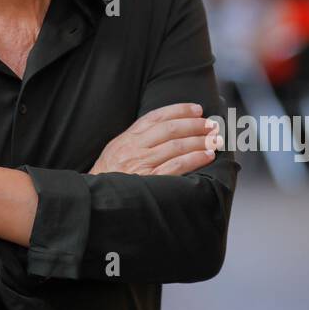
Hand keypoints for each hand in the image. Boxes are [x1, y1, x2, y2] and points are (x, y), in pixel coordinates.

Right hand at [88, 103, 222, 176]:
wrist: (93, 200)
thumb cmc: (108, 177)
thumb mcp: (115, 151)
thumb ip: (135, 140)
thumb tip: (163, 129)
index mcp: (127, 139)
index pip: (156, 117)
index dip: (178, 110)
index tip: (197, 109)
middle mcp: (134, 149)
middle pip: (169, 129)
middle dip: (194, 125)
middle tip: (211, 124)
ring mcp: (142, 165)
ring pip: (176, 146)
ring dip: (199, 141)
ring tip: (215, 139)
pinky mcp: (149, 181)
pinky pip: (176, 166)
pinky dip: (194, 159)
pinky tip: (206, 156)